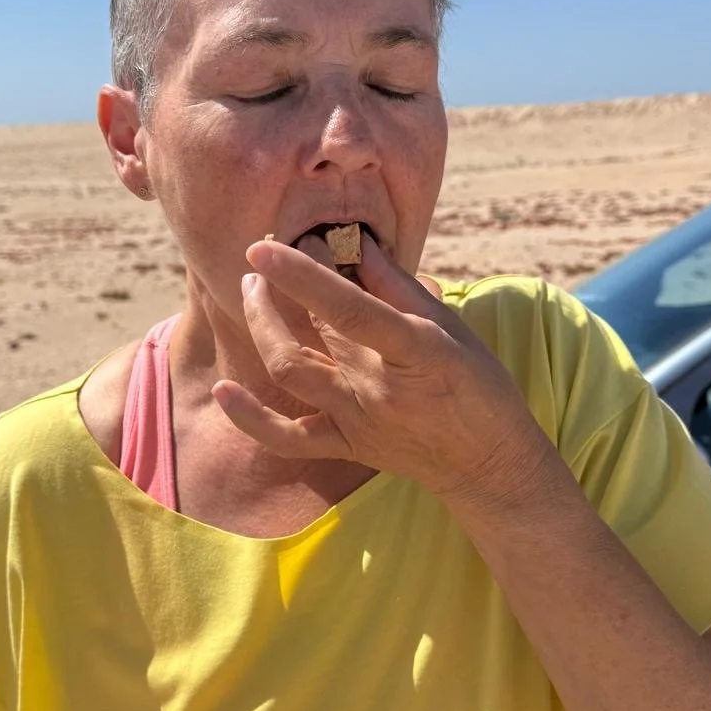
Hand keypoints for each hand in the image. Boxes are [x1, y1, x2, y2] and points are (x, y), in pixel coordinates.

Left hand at [212, 233, 548, 505]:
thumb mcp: (451, 327)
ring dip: (262, 327)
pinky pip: (287, 437)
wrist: (486, 464)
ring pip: (290, 370)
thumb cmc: (477, 385)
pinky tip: (225, 390)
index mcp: (414, 348)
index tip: (263, 247)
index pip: (346, 307)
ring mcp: (357, 419)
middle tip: (263, 258)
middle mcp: (378, 385)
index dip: (302, 276)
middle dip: (276, 287)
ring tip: (252, 291)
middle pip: (312, 330)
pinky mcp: (345, 446)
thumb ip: (399, 287)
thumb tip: (358, 246)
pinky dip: (251, 417)